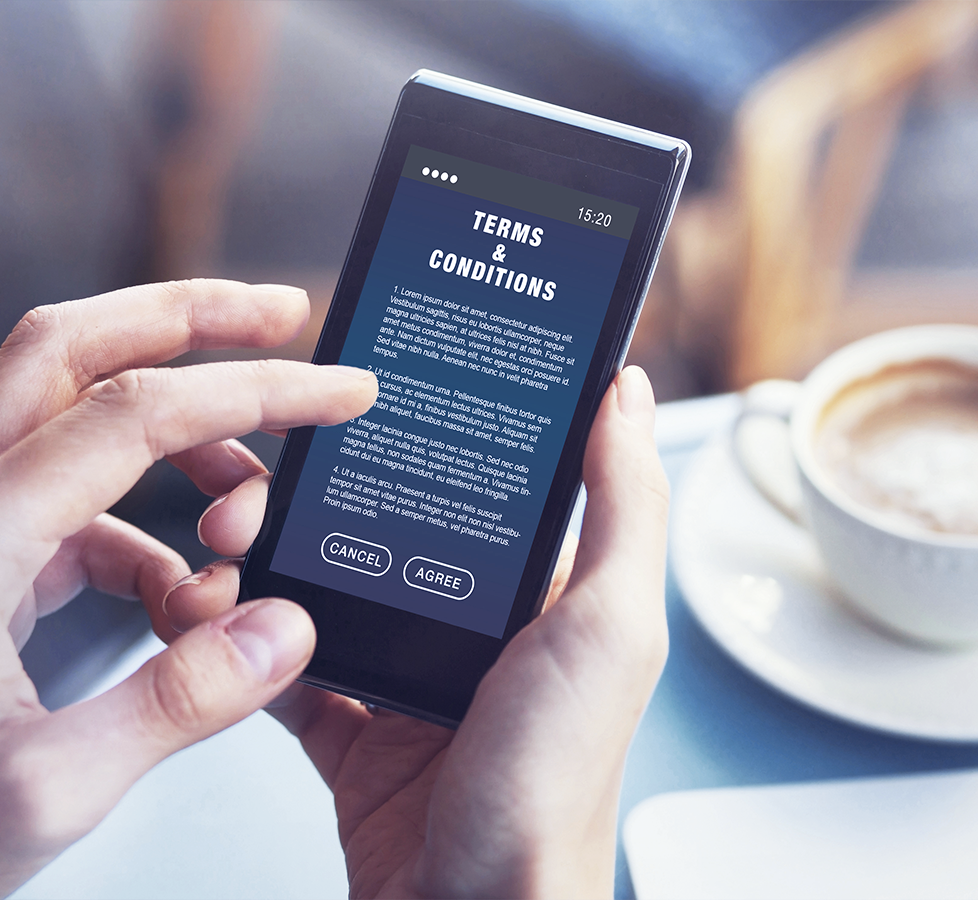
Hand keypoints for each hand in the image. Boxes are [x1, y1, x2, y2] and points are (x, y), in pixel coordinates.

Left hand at [0, 280, 376, 894]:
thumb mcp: (41, 789)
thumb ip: (175, 704)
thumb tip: (282, 632)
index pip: (139, 411)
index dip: (257, 389)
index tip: (340, 392)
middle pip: (74, 346)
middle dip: (194, 318)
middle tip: (285, 315)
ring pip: (75, 415)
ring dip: (179, 438)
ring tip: (244, 509)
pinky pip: (77, 502)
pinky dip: (149, 528)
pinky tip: (184, 596)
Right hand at [169, 365, 669, 897]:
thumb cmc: (552, 788)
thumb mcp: (608, 628)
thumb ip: (624, 506)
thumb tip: (626, 392)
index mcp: (546, 591)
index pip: (478, 481)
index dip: (416, 433)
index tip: (353, 396)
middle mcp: (481, 627)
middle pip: (386, 524)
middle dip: (314, 494)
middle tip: (257, 487)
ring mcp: (414, 677)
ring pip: (328, 586)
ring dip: (268, 559)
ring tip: (224, 546)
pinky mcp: (358, 728)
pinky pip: (290, 665)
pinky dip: (246, 639)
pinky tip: (215, 611)